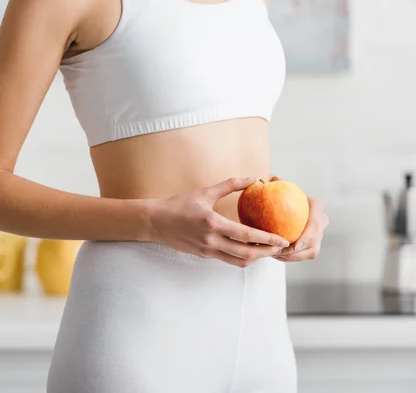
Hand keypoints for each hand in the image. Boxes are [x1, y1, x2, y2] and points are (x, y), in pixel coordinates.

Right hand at [147, 177, 290, 267]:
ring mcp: (207, 250)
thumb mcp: (204, 192)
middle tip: (281, 247)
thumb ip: (229, 185)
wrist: (154, 222)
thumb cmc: (178, 204)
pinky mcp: (203, 255)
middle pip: (246, 253)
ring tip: (268, 250)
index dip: (267, 239)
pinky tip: (249, 249)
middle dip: (267, 252)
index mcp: (212, 223)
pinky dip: (242, 256)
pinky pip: (228, 259)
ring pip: (238, 261)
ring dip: (256, 257)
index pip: (246, 235)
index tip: (282, 239)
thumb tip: (252, 178)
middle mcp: (211, 240)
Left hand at [272, 187, 328, 261]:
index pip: (315, 223)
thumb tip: (273, 179)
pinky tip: (276, 256)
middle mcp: (322, 221)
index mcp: (316, 206)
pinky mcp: (314, 245)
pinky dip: (291, 258)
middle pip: (314, 242)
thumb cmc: (285, 196)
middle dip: (297, 251)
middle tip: (278, 252)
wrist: (291, 207)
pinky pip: (304, 255)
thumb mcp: (282, 189)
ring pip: (311, 252)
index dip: (307, 236)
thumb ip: (279, 184)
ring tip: (275, 255)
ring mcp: (320, 235)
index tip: (294, 244)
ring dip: (293, 257)